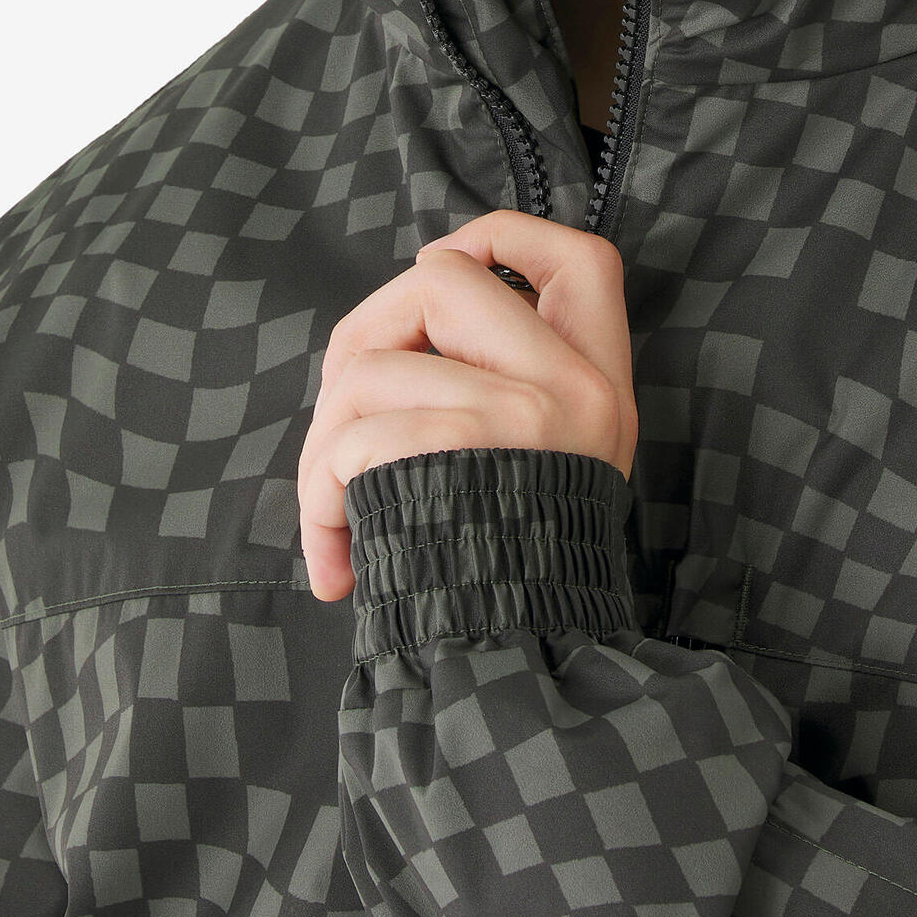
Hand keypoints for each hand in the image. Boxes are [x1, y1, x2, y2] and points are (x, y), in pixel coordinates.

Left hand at [296, 210, 637, 601]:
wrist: (523, 677)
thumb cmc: (505, 574)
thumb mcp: (547, 471)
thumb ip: (501, 387)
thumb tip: (397, 324)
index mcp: (598, 385)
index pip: (581, 256)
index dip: (500, 239)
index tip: (445, 273)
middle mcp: (577, 387)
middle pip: (440, 277)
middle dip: (362, 337)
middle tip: (345, 423)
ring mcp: (528, 412)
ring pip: (371, 359)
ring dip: (322, 441)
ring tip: (333, 511)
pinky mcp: (467, 447)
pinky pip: (353, 433)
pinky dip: (317, 496)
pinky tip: (335, 559)